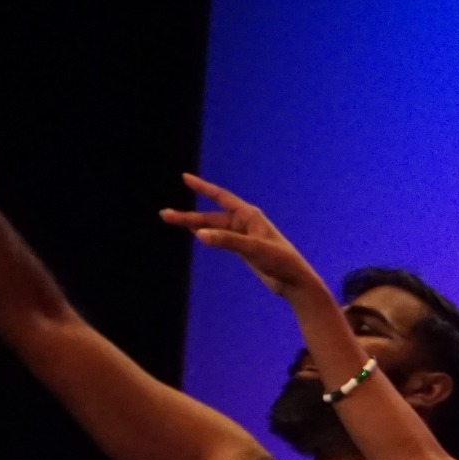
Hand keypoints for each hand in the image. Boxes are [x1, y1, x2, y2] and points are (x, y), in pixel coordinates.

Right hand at [160, 174, 330, 306]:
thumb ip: (226, 241)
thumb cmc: (280, 261)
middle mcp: (245, 222)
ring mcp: (243, 236)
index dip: (202, 187)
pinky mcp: (243, 249)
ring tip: (172, 221)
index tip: (185, 178)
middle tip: (165, 215)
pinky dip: (206, 235)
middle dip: (188, 216)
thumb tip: (198, 235)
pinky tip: (195, 233)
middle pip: (211, 216)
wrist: (294, 282)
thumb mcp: (253, 249)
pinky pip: (220, 238)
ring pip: (213, 228)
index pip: (221, 197)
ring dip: (194, 225)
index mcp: (249, 215)